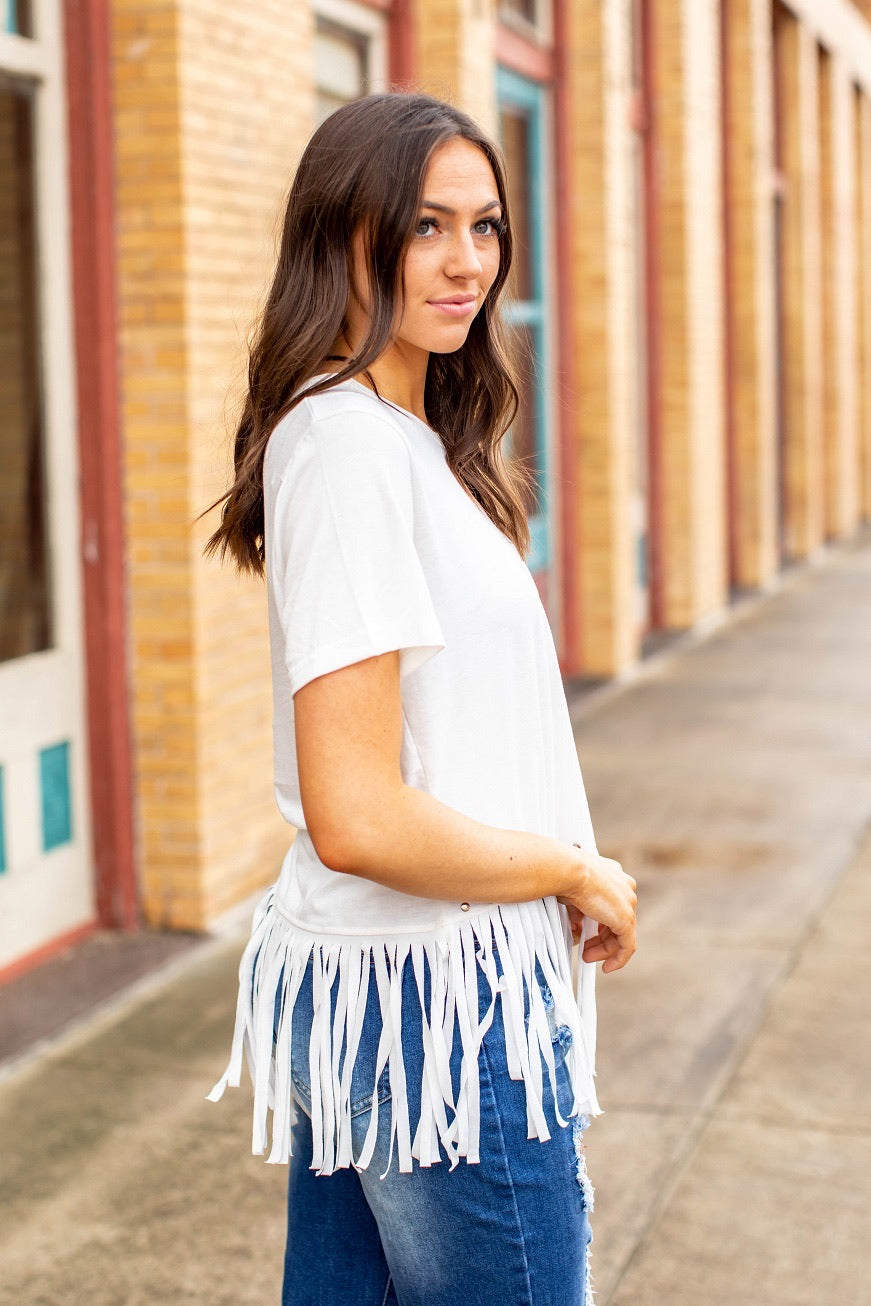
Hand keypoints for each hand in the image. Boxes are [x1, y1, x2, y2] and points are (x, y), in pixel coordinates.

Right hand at [557, 849, 636, 972]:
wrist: (568, 871)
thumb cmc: (563, 876)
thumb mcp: (572, 895)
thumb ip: (578, 913)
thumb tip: (576, 929)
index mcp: (613, 875)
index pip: (611, 904)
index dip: (599, 922)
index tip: (585, 933)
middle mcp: (625, 886)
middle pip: (617, 920)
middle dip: (600, 938)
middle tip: (585, 951)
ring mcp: (628, 903)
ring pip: (622, 933)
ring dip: (605, 949)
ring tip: (587, 957)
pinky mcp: (626, 919)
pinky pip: (627, 945)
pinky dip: (618, 959)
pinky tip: (607, 968)